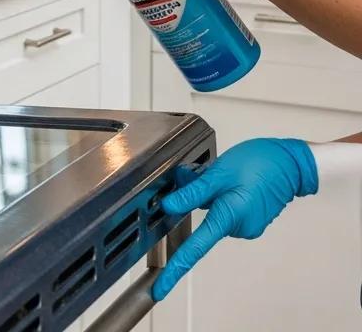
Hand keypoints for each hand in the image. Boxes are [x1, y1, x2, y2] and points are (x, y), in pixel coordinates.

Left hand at [153, 138, 317, 300]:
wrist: (291, 163)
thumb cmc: (260, 164)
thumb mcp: (219, 173)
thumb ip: (192, 192)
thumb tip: (168, 206)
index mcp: (228, 218)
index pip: (194, 249)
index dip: (175, 269)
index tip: (160, 289)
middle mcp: (238, 228)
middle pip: (201, 219)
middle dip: (192, 197)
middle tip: (200, 172)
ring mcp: (246, 225)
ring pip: (212, 211)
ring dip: (208, 193)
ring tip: (223, 173)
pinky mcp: (250, 218)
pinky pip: (224, 208)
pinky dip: (219, 195)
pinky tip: (230, 179)